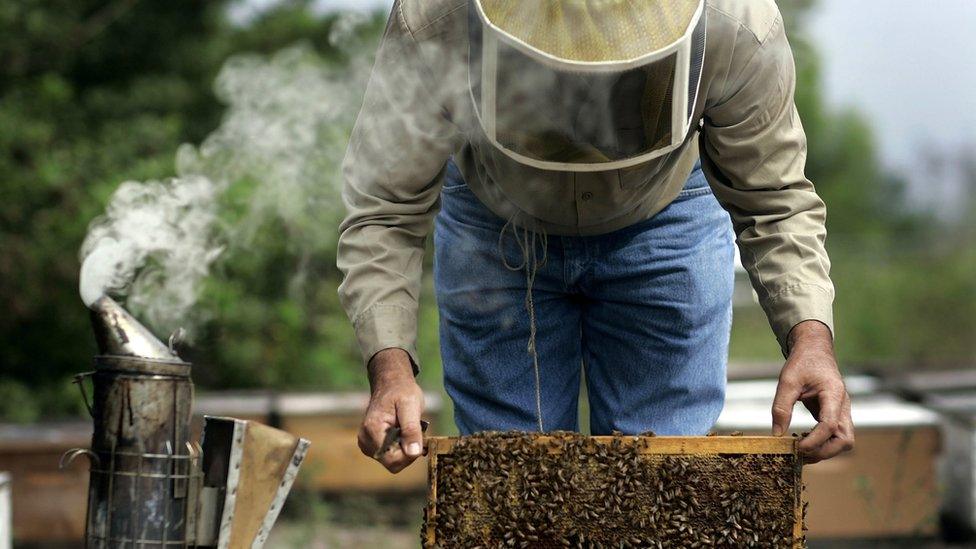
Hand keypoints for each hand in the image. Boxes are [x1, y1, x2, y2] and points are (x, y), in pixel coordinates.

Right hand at [358, 348, 425, 472]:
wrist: (391, 383)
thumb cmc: (401, 391)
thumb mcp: (410, 405)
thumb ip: (411, 429)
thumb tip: (414, 453)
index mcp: (372, 430)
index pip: (392, 460)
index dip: (409, 455)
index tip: (419, 438)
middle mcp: (365, 440)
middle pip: (392, 463)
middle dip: (407, 451)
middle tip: (415, 431)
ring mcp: (367, 444)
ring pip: (392, 461)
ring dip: (405, 449)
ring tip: (408, 429)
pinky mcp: (372, 446)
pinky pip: (390, 456)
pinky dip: (401, 448)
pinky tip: (403, 433)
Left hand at [771, 320, 854, 462]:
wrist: (815, 350)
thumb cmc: (803, 362)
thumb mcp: (788, 381)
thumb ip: (782, 406)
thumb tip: (777, 434)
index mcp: (834, 394)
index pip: (830, 425)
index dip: (815, 441)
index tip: (797, 448)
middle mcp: (843, 406)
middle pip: (845, 440)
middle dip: (824, 451)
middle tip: (800, 453)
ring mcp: (842, 411)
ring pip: (843, 440)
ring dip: (824, 450)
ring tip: (799, 451)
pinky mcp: (836, 415)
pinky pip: (835, 435)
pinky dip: (822, 443)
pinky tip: (803, 442)